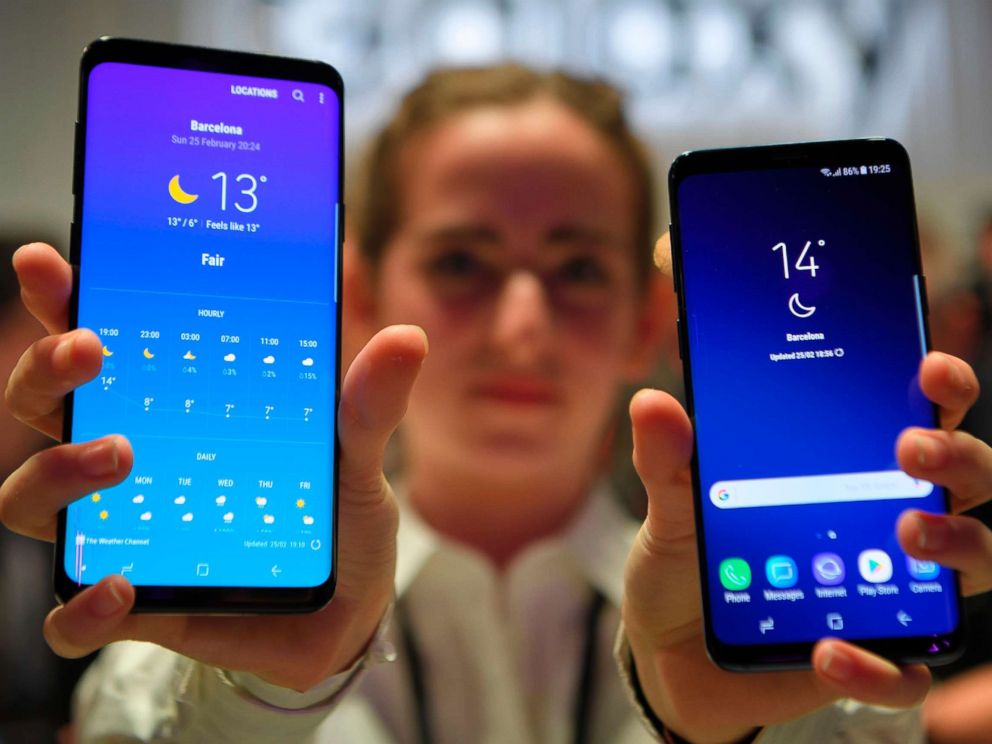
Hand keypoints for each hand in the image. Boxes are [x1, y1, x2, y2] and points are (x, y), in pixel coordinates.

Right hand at [0, 242, 427, 690]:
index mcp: (174, 409)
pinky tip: (124, 589)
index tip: (48, 263)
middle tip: (92, 351)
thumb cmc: (334, 519)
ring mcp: (125, 534)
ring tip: (119, 455)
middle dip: (46, 370)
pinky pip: (71, 617)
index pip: (98, 345)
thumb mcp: (355, 454)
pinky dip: (82, 607)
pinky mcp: (135, 608)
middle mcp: (131, 462)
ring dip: (55, 471)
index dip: (63, 302)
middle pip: (44, 406)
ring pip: (30, 499)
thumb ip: (367, 404)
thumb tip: (407, 338)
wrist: (345, 612)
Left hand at [622, 388, 930, 742]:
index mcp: (847, 468)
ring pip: (971, 565)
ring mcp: (885, 591)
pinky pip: (903, 673)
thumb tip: (652, 403)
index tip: (930, 367)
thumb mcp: (675, 503)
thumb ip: (669, 458)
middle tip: (912, 448)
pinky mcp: (866, 660)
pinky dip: (878, 667)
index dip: (942, 389)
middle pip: (965, 479)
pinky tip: (828, 649)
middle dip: (956, 455)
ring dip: (956, 544)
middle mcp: (884, 522)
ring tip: (907, 532)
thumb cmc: (691, 559)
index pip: (919, 417)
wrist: (667, 648)